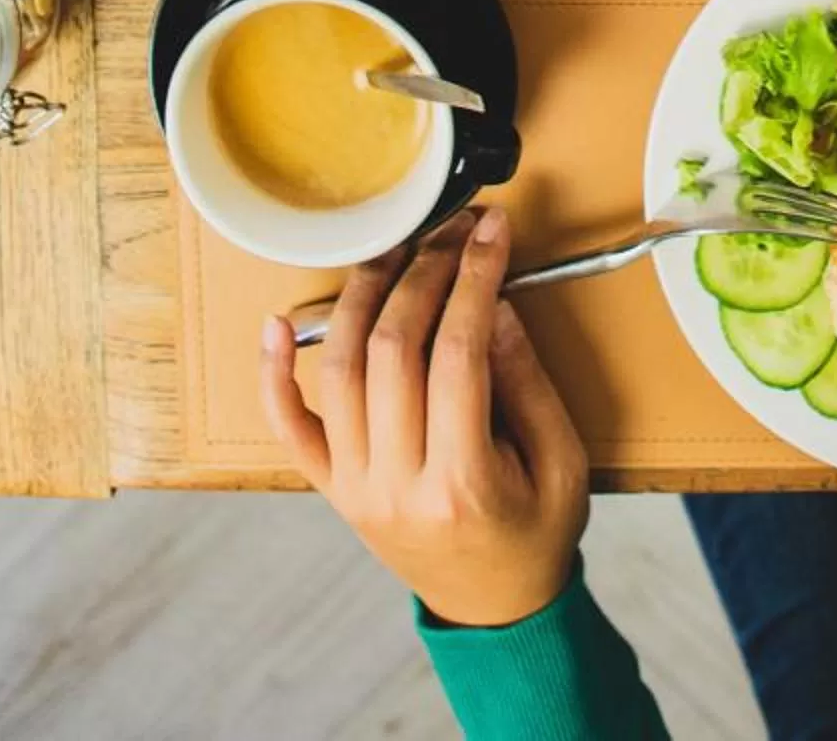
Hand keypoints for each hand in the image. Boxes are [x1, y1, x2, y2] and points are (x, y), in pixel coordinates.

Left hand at [261, 207, 589, 628]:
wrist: (495, 608)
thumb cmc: (534, 534)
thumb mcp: (562, 460)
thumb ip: (525, 380)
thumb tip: (491, 302)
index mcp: (462, 482)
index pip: (458, 353)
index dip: (474, 278)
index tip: (491, 232)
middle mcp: (395, 485)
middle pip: (394, 350)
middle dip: (424, 272)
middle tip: (451, 229)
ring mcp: (355, 487)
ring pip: (341, 370)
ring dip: (362, 297)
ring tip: (393, 249)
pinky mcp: (333, 488)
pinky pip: (289, 428)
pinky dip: (274, 374)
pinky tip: (277, 323)